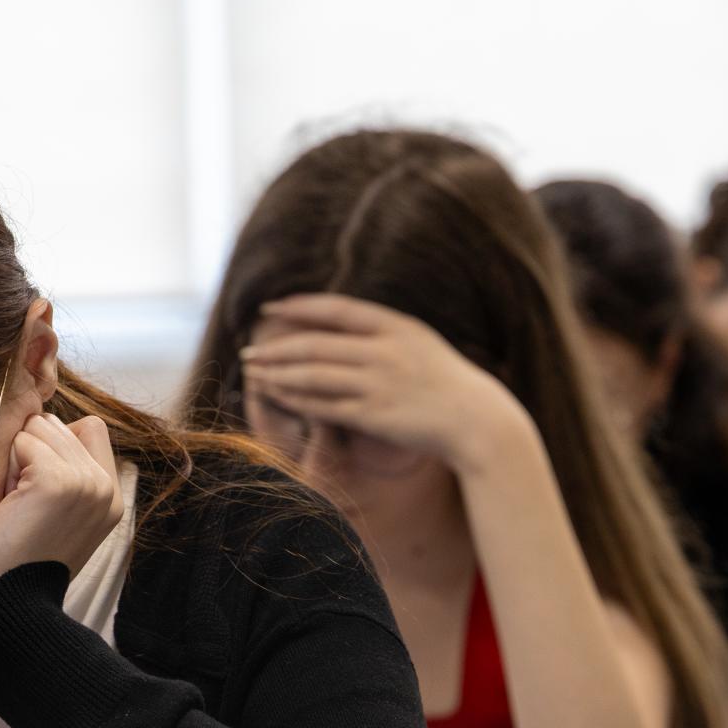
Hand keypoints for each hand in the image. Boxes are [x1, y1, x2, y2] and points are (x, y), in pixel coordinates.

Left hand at [0, 413, 123, 611]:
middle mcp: (107, 486)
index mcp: (112, 496)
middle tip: (21, 502)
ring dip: (17, 457)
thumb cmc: (16, 561)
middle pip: (60, 425)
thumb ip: (66, 473)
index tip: (36, 488)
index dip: (55, 445)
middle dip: (31, 452)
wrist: (7, 603)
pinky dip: (6, 466)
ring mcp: (87, 482)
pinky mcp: (58, 481)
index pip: (90, 429)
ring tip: (15, 501)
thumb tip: (41, 421)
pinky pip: (22, 442)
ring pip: (41, 428)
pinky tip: (8, 502)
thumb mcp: (56, 515)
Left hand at [241, 294, 529, 471]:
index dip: (298, 307)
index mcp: (395, 326)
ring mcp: (378, 384)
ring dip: (278, 374)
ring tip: (254, 373)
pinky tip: (278, 396)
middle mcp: (384, 351)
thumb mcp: (419, 342)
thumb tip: (342, 326)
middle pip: (315, 344)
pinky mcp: (375, 415)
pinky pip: (325, 405)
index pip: (335, 309)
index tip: (270, 308)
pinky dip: (297, 399)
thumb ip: (383, 333)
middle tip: (250, 350)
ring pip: (313, 375)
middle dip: (276, 346)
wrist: (477, 420)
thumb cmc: (447, 383)